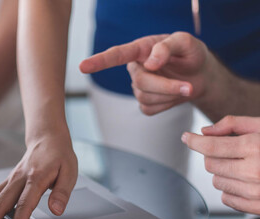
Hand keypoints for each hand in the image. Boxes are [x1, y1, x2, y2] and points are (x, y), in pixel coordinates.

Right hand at [0, 132, 77, 218]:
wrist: (48, 137)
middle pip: (1, 202)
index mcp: (37, 177)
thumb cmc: (60, 156)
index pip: (25, 203)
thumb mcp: (70, 172)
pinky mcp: (9, 180)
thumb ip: (62, 192)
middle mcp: (20, 178)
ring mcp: (12, 178)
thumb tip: (56, 211)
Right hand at [80, 32, 212, 114]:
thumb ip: (167, 47)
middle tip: (188, 86)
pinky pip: (150, 109)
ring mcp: (139, 87)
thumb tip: (149, 63)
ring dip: (170, 95)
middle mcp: (136, 68)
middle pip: (140, 82)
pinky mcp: (145, 103)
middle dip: (166, 86)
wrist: (201, 76)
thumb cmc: (191, 55)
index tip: (83, 67)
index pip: (117, 55)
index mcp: (141, 49)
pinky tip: (173, 96)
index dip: (99, 62)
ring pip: (145, 97)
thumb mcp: (186, 43)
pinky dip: (167, 105)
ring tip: (185, 86)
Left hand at [181, 115, 259, 214]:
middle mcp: (253, 171)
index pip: (210, 146)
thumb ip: (233, 124)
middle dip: (214, 154)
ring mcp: (256, 192)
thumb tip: (205, 131)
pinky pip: (227, 199)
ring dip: (222, 172)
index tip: (186, 137)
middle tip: (229, 150)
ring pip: (216, 181)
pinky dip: (230, 189)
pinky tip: (245, 180)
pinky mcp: (258, 208)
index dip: (194, 141)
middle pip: (210, 164)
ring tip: (242, 165)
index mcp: (254, 147)